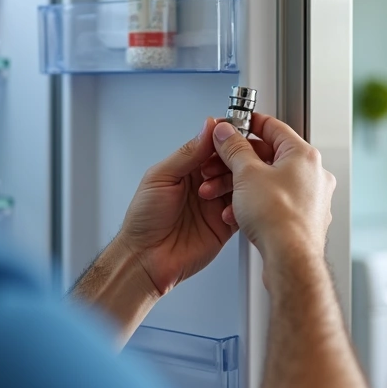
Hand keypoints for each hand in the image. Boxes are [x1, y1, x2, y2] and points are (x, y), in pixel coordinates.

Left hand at [115, 118, 239, 296]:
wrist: (146, 259)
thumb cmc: (144, 221)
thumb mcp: (161, 178)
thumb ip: (187, 153)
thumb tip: (207, 128)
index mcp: (187, 168)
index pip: (213, 144)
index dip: (225, 138)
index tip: (234, 134)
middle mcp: (204, 183)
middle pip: (231, 162)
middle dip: (233, 161)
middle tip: (228, 165)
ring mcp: (215, 203)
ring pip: (241, 184)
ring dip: (234, 185)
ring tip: (214, 194)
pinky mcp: (225, 224)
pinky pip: (243, 210)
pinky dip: (240, 208)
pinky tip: (225, 211)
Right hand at [202, 114, 334, 264]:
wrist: (290, 259)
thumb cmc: (278, 219)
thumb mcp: (246, 174)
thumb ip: (234, 148)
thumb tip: (227, 133)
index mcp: (304, 155)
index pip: (274, 127)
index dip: (249, 123)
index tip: (234, 125)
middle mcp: (313, 174)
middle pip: (270, 155)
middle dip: (238, 161)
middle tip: (220, 161)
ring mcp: (311, 197)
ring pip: (270, 181)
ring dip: (242, 185)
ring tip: (221, 192)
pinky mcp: (305, 218)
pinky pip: (275, 201)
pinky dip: (255, 203)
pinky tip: (237, 212)